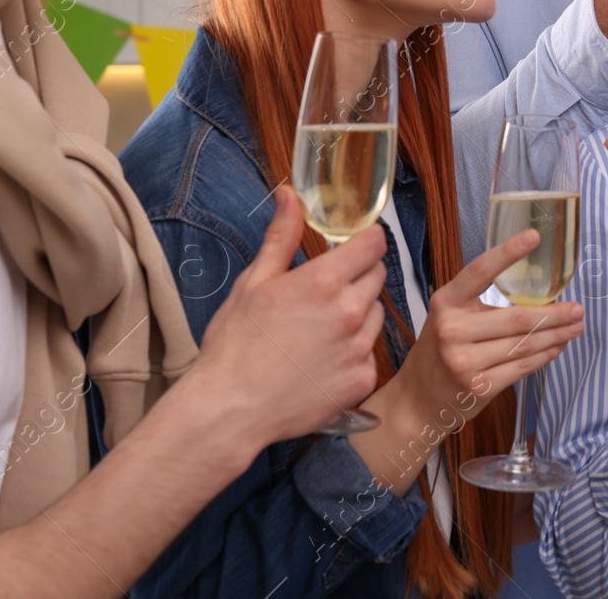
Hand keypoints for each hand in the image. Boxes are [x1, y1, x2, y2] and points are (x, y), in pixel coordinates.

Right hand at [185, 190, 386, 447]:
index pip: (374, 244)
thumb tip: (290, 197)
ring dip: (357, 315)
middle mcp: (351, 313)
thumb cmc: (235, 346)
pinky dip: (352, 354)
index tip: (353, 247)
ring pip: (375, 315)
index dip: (365, 242)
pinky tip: (320, 361)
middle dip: (357, 276)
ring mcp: (360, 349)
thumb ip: (281, 237)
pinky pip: (369, 354)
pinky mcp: (363, 380)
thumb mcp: (254, 283)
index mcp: (325, 282)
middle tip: (323, 293)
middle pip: (377, 276)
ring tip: (317, 332)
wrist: (229, 410)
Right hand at [397, 229, 583, 421]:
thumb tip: (538, 294)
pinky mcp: (478, 386)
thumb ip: (481, 303)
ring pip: (525, 344)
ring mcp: (464, 360)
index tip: (534, 236)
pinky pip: (522, 366)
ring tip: (575, 326)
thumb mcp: (449, 317)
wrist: (417, 399)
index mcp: (446, 302)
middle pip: (517, 318)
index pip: (480, 271)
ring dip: (557, 335)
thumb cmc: (441, 349)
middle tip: (578, 308)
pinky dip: (546, 355)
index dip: (508, 252)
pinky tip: (558, 346)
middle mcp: (453, 329)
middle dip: (555, 313)